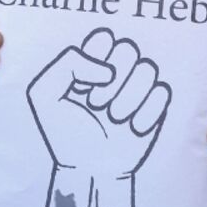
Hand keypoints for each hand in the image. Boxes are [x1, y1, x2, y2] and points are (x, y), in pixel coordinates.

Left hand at [28, 28, 170, 178]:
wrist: (88, 169)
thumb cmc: (63, 132)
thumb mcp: (45, 95)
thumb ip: (67, 65)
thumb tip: (108, 70)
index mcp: (90, 61)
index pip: (104, 38)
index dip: (96, 59)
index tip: (82, 86)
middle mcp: (116, 69)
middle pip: (128, 49)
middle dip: (111, 82)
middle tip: (95, 105)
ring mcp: (138, 87)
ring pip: (147, 69)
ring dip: (128, 98)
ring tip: (113, 119)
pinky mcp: (155, 106)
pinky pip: (162, 93)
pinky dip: (145, 114)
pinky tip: (132, 130)